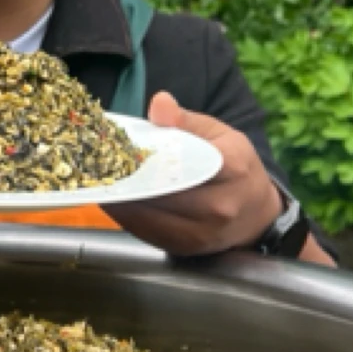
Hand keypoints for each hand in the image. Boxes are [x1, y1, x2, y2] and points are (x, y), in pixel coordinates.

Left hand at [105, 91, 283, 257]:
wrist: (257, 215)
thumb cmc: (237, 168)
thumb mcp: (220, 134)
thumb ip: (186, 119)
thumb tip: (159, 103)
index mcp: (232, 168)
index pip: (184, 161)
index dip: (146, 157)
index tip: (118, 150)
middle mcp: (219, 206)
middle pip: (158, 191)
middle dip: (124, 178)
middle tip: (95, 164)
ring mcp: (201, 232)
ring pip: (146, 215)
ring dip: (119, 199)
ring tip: (99, 181)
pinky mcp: (184, 249)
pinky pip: (144, 232)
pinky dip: (127, 215)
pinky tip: (115, 199)